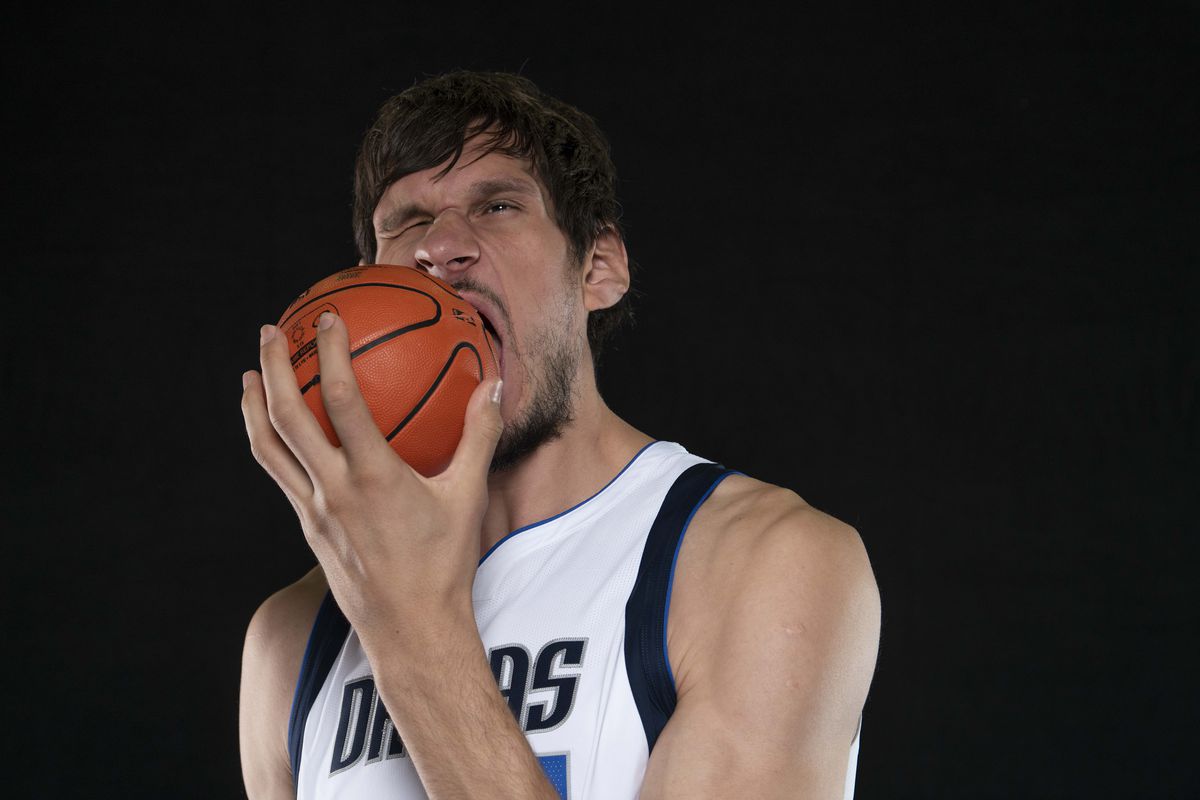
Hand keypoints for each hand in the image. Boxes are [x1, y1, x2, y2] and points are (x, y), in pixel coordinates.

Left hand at [239, 312, 503, 658]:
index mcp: (375, 477)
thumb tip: (492, 387)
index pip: (344, 400)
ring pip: (269, 448)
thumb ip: (478, 437)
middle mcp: (335, 490)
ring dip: (254, 406)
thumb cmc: (445, 565)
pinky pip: (280, 474)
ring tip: (247, 375)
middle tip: (269, 331)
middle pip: (286, 417)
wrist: (411, 629)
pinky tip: (275, 430)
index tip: (330, 319)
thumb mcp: (469, 496)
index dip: (331, 354)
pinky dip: (270, 443)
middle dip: (271, 368)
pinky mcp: (308, 527)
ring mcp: (315, 510)